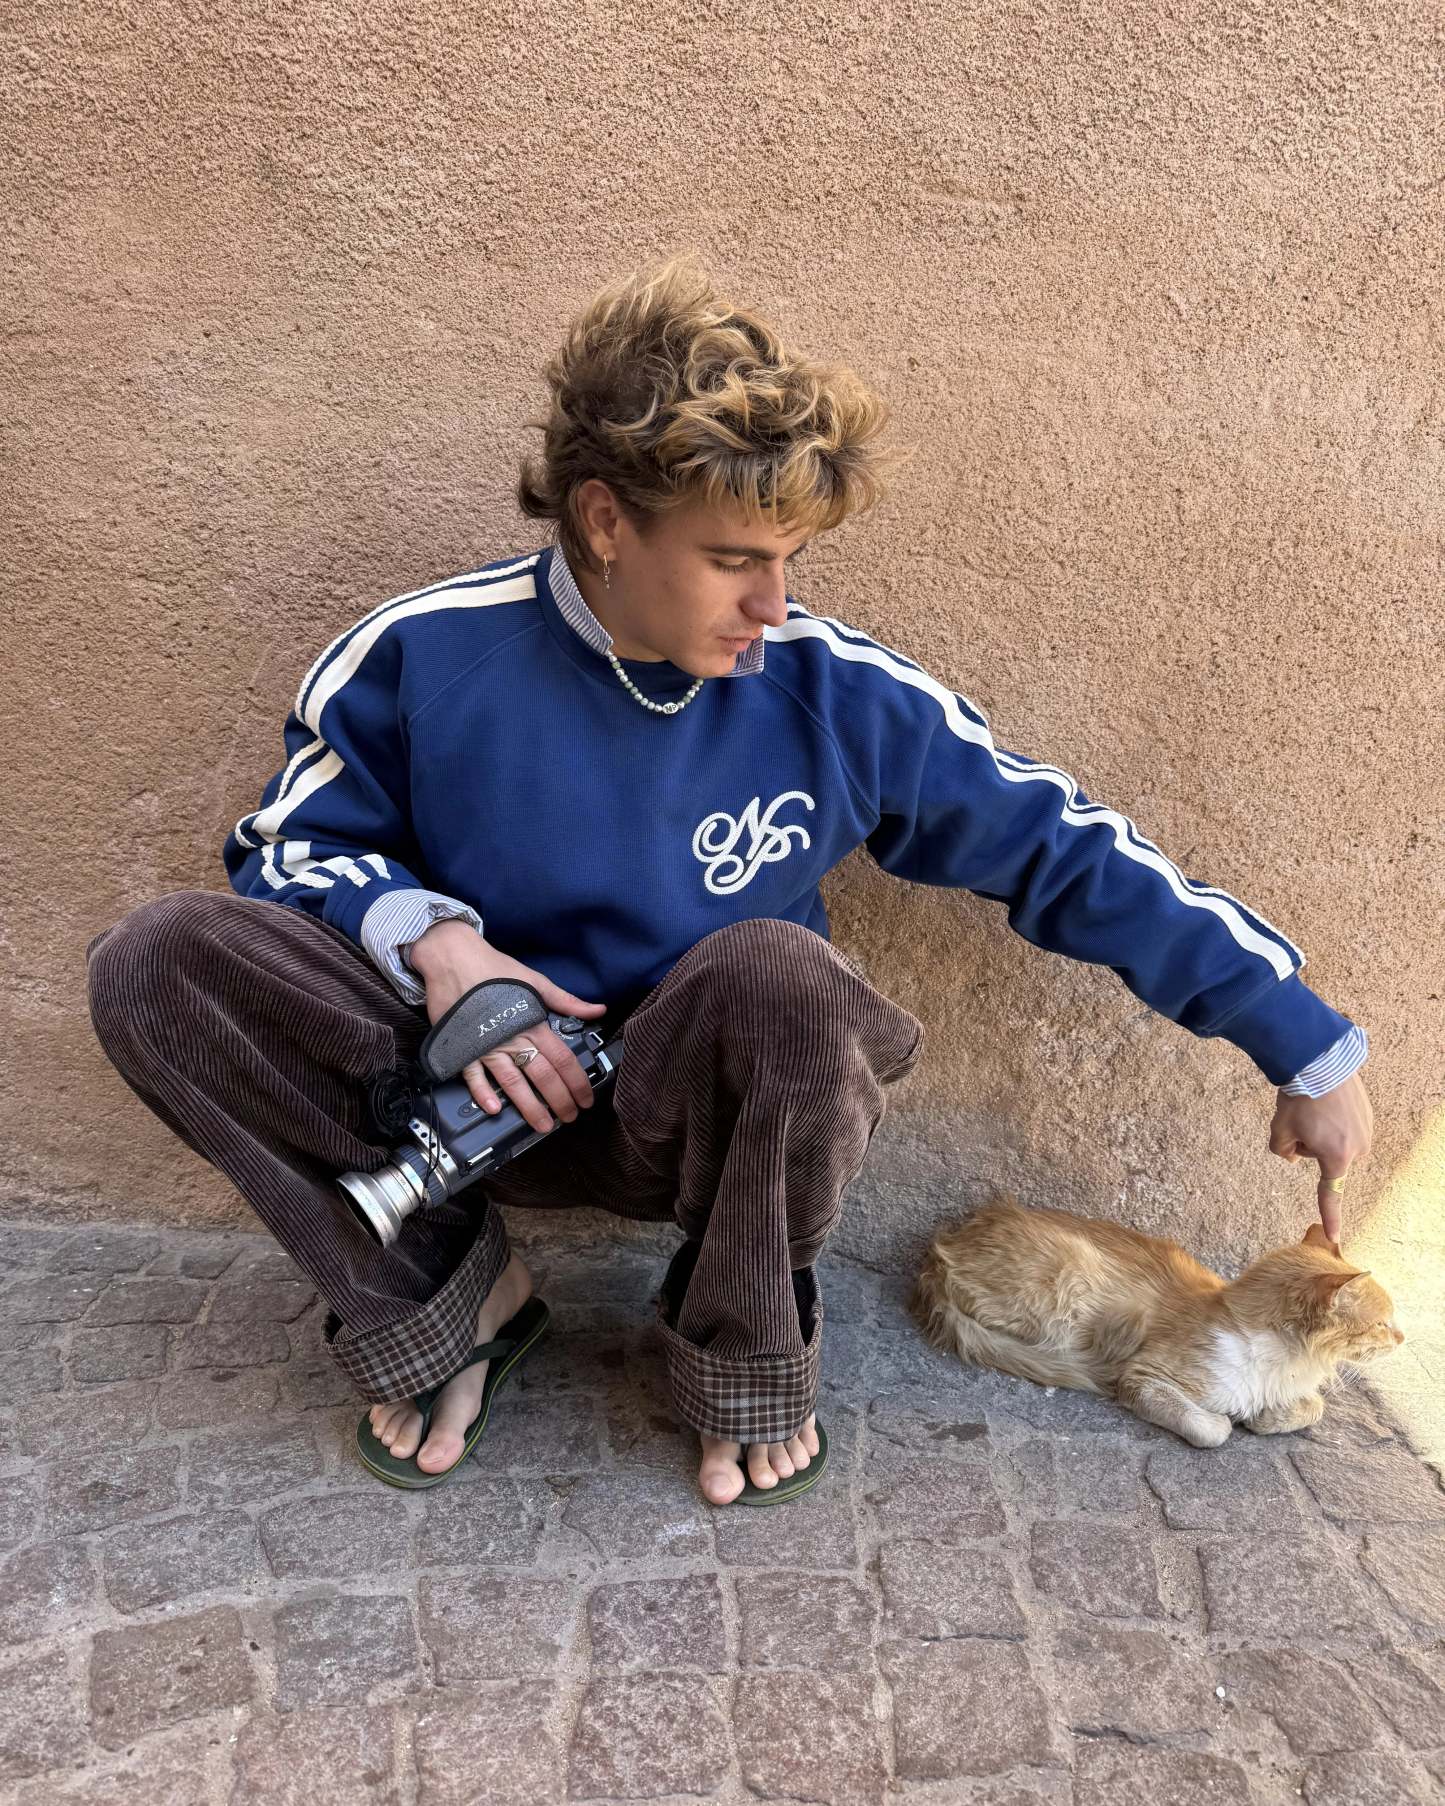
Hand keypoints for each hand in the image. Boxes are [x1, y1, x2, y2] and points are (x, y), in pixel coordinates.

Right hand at [407, 921, 607, 1135]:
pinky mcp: (463, 1048)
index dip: (578, 1082)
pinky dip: (483, 1093)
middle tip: (568, 1118)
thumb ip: (566, 1001)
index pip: (563, 1059)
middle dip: (559, 1101)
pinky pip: (473, 1076)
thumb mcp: (535, 981)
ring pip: (513, 1083)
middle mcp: (513, 1038)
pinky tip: (494, 1109)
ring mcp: (487, 1045)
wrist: (453, 959)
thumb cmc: (494, 969)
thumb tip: (598, 1009)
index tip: (586, 1099)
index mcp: (533, 1022)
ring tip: (542, 1124)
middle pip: (543, 1076)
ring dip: (529, 1107)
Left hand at [1267, 1071, 1373, 1242]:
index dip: (1331, 1217)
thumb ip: (1281, 1151)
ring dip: (1321, 1130)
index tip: (1334, 1237)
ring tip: (1314, 1106)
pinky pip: (1343, 1126)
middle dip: (1309, 1143)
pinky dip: (1332, 1118)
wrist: (1322, 1062)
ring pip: (1333, 1141)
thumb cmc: (1300, 1099)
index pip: (1330, 1194)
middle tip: (1301, 1119)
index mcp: (1336, 1158)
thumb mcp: (1279, 1130)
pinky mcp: (1367, 1115)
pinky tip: (1325, 1100)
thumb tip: (1293, 1155)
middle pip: (1323, 1157)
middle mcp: (1358, 1149)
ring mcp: (1366, 1131)